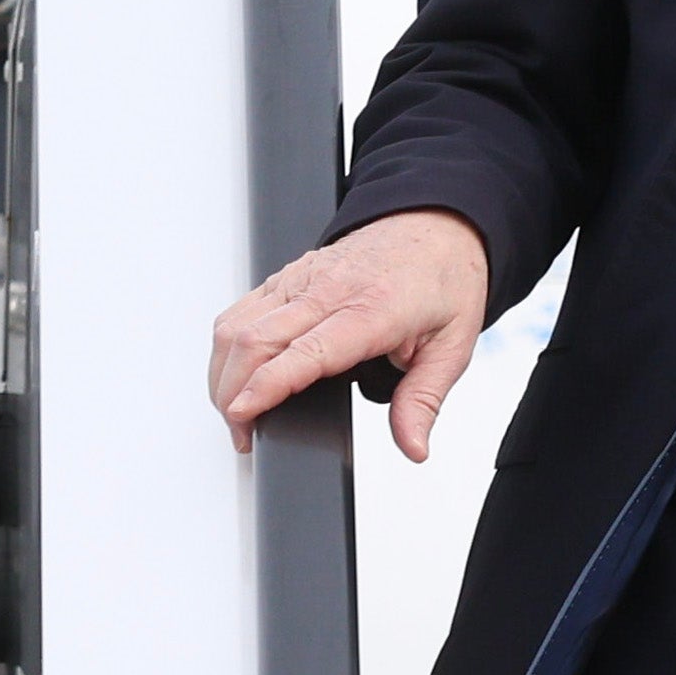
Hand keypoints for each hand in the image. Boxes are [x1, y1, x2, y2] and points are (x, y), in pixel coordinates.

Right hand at [208, 208, 489, 461]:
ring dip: (223, 372)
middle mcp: (327, 290)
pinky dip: (228, 346)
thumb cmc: (443, 281)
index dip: (265, 386)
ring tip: (235, 411)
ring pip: (237, 324)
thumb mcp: (452, 348)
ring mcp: (301, 279)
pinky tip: (237, 373)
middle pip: (254, 340)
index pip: (304, 352)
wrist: (437, 227)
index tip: (243, 416)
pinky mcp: (287, 276)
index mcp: (370, 310)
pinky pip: (241, 310)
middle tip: (242, 433)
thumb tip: (413, 447)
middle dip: (232, 393)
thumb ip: (424, 401)